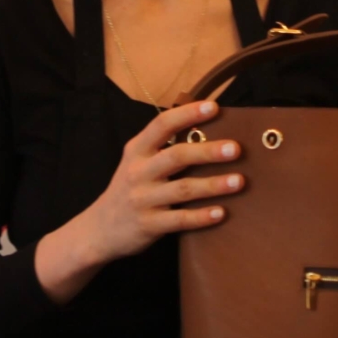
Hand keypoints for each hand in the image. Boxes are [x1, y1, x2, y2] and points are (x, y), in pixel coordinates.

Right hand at [33, 99, 241, 303]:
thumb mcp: (136, 163)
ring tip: (239, 181)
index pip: (162, 125)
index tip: (214, 107)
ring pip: (183, 189)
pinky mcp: (149, 225)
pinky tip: (222, 213)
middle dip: (208, 151)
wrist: (98, 230)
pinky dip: (202, 216)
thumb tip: (205, 133)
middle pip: (176, 156)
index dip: (188, 114)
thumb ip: (161, 148)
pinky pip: (180, 220)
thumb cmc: (128, 190)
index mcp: (137, 150)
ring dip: (213, 185)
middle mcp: (138, 172)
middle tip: (236, 148)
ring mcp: (143, 199)